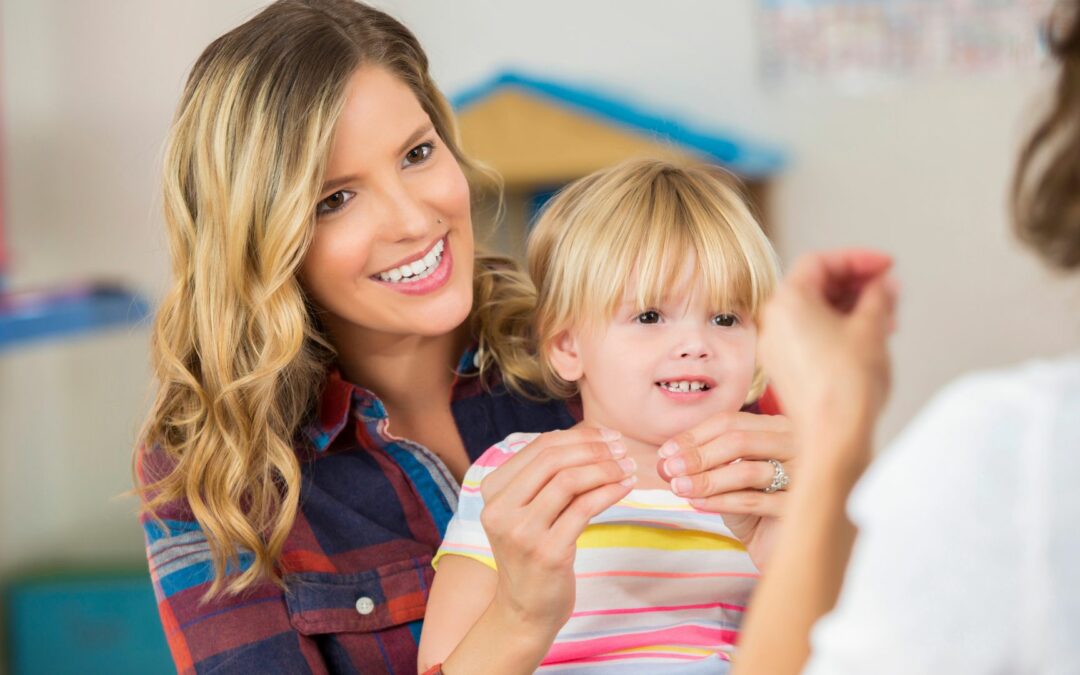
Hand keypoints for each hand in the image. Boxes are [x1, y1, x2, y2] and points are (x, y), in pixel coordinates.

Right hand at [478, 428, 634, 638]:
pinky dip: (610, 492)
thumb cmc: (533, 553)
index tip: (608, 436)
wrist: (524, 610)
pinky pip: (585, 509)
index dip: (578, 437)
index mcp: (492, 491)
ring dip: (605, 468)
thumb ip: (546, 476)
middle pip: (553, 460)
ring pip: (569, 481)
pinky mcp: (548, 553)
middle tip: (623, 449)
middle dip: (594, 449)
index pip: (538, 447)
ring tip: (628, 466)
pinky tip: (625, 487)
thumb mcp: (527, 511)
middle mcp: (500, 510)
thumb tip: (588, 437)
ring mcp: (522, 532)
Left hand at [656, 411, 794, 568]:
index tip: (665, 453)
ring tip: (679, 488)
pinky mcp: (800, 508)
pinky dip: (721, 501)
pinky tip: (697, 503)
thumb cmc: (750, 502)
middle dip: (698, 455)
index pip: (730, 421)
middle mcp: (797, 444)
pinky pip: (754, 501)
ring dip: (707, 479)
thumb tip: (665, 457)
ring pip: (747, 471)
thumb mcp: (725, 475)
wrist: (776, 542)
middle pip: (739, 440)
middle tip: (669, 470)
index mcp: (777, 428)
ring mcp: (804, 474)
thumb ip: (702, 460)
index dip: (694, 435)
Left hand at [759, 249, 897, 461]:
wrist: (834, 436)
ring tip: (885, 315)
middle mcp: (773, 320)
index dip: (857, 258)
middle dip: (855, 283)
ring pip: (814, 311)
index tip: (885, 265)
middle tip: (887, 288)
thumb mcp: (872, 327)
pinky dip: (837, 328)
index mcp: (787, 301)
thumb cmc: (847, 385)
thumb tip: (884, 285)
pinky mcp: (784, 367)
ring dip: (850, 307)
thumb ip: (880, 296)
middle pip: (815, 285)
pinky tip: (866, 337)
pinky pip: (809, 334)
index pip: (821, 261)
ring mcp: (776, 345)